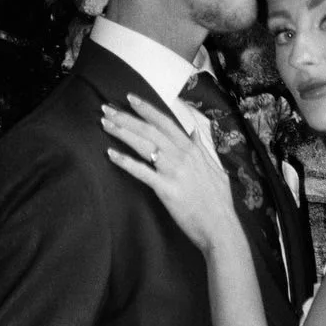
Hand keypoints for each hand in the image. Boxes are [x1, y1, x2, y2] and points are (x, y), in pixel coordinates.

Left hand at [102, 95, 237, 253]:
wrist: (220, 226)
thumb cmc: (218, 201)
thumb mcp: (215, 168)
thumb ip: (203, 148)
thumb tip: (194, 132)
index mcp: (192, 149)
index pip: (165, 122)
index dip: (146, 109)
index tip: (130, 98)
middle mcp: (182, 155)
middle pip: (149, 130)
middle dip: (126, 117)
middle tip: (106, 108)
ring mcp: (173, 171)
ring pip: (144, 145)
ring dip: (122, 133)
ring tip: (105, 124)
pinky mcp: (166, 189)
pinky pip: (141, 172)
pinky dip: (126, 162)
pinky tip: (111, 154)